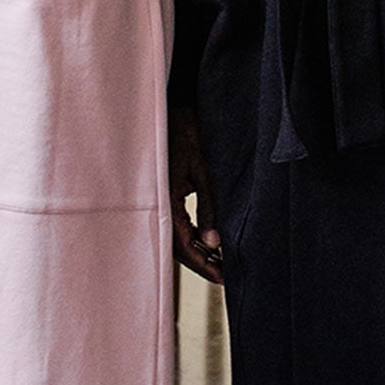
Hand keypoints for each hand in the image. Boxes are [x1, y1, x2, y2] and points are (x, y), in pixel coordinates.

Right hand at [168, 104, 222, 284]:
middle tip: (226, 276)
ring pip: (176, 235)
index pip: (182, 244)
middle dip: (202, 262)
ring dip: (197, 251)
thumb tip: (214, 242)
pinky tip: (207, 241)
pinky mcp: (164, 192)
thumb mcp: (201, 169)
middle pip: (178, 245)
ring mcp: (159, 198)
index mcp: (165, 199)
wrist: (170, 106)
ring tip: (221, 263)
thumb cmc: (184, 131)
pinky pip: (176, 221)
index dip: (203, 264)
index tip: (222, 278)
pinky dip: (192, 235)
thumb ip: (208, 207)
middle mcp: (158, 202)